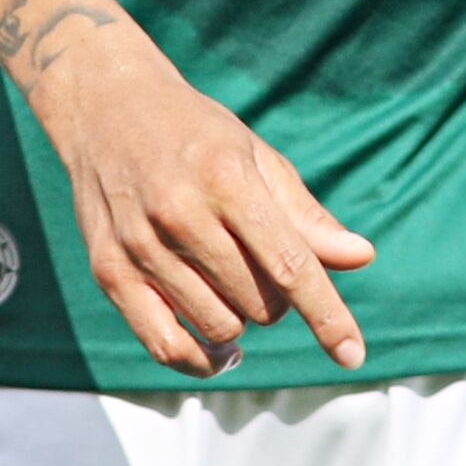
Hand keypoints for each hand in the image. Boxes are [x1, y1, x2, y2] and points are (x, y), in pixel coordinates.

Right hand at [27, 28, 371, 379]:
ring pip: (218, 325)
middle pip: (259, 303)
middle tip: (260, 268)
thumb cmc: (194, 134)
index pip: (287, 264)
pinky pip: (164, 345)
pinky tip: (220, 350)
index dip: (326, 314)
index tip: (352, 354)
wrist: (104, 106)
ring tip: (230, 287)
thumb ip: (305, 215)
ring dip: (239, 319)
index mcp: (225, 179)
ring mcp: (139, 245)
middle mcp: (179, 214)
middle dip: (276, 299)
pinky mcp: (109, 270)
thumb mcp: (255, 158)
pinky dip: (200, 359)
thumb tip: (361, 257)